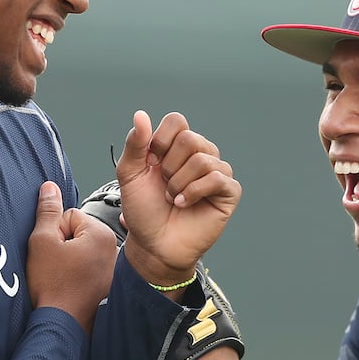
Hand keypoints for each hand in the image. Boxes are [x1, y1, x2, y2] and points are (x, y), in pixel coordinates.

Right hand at [27, 181, 118, 333]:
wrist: (62, 325)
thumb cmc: (54, 288)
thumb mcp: (41, 242)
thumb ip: (46, 211)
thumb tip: (49, 188)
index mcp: (100, 233)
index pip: (68, 215)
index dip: (52, 232)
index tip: (51, 252)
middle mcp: (112, 248)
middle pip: (76, 231)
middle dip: (61, 245)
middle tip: (54, 266)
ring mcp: (111, 266)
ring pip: (79, 249)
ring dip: (66, 259)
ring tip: (61, 277)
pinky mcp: (107, 282)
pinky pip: (86, 266)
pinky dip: (75, 272)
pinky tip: (68, 285)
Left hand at [117, 110, 240, 286]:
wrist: (153, 244)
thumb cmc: (143, 211)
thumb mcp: (129, 174)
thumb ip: (135, 144)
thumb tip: (140, 114)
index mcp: (177, 146)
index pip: (177, 121)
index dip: (160, 141)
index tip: (151, 164)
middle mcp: (200, 154)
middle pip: (190, 139)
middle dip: (169, 167)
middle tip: (164, 185)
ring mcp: (217, 172)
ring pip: (202, 159)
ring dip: (179, 183)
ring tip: (173, 198)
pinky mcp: (229, 191)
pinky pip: (216, 178)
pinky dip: (193, 192)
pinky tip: (184, 204)